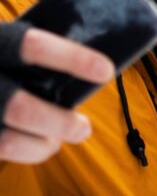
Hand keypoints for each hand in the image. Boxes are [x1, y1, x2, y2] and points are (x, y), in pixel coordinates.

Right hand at [0, 24, 113, 163]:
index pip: (32, 46)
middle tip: (84, 128)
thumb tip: (92, 70)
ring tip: (57, 142)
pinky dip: (20, 153)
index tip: (106, 71)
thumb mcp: (5, 42)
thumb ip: (33, 54)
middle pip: (20, 108)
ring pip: (6, 142)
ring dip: (40, 147)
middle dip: (59, 123)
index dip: (73, 59)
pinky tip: (33, 146)